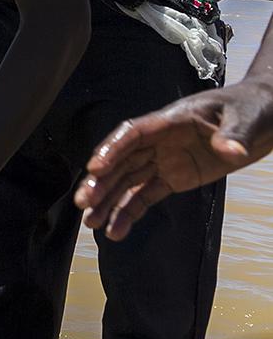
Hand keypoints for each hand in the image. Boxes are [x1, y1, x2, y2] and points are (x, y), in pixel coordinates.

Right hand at [76, 78, 272, 239]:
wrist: (262, 117)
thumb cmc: (250, 108)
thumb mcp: (246, 118)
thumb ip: (234, 135)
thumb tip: (230, 152)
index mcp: (171, 121)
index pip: (133, 133)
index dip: (112, 149)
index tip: (95, 168)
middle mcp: (160, 141)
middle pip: (122, 160)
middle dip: (101, 182)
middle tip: (84, 203)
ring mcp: (164, 160)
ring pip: (127, 181)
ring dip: (108, 201)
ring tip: (90, 223)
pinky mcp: (174, 178)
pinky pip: (145, 196)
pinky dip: (129, 212)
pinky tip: (116, 230)